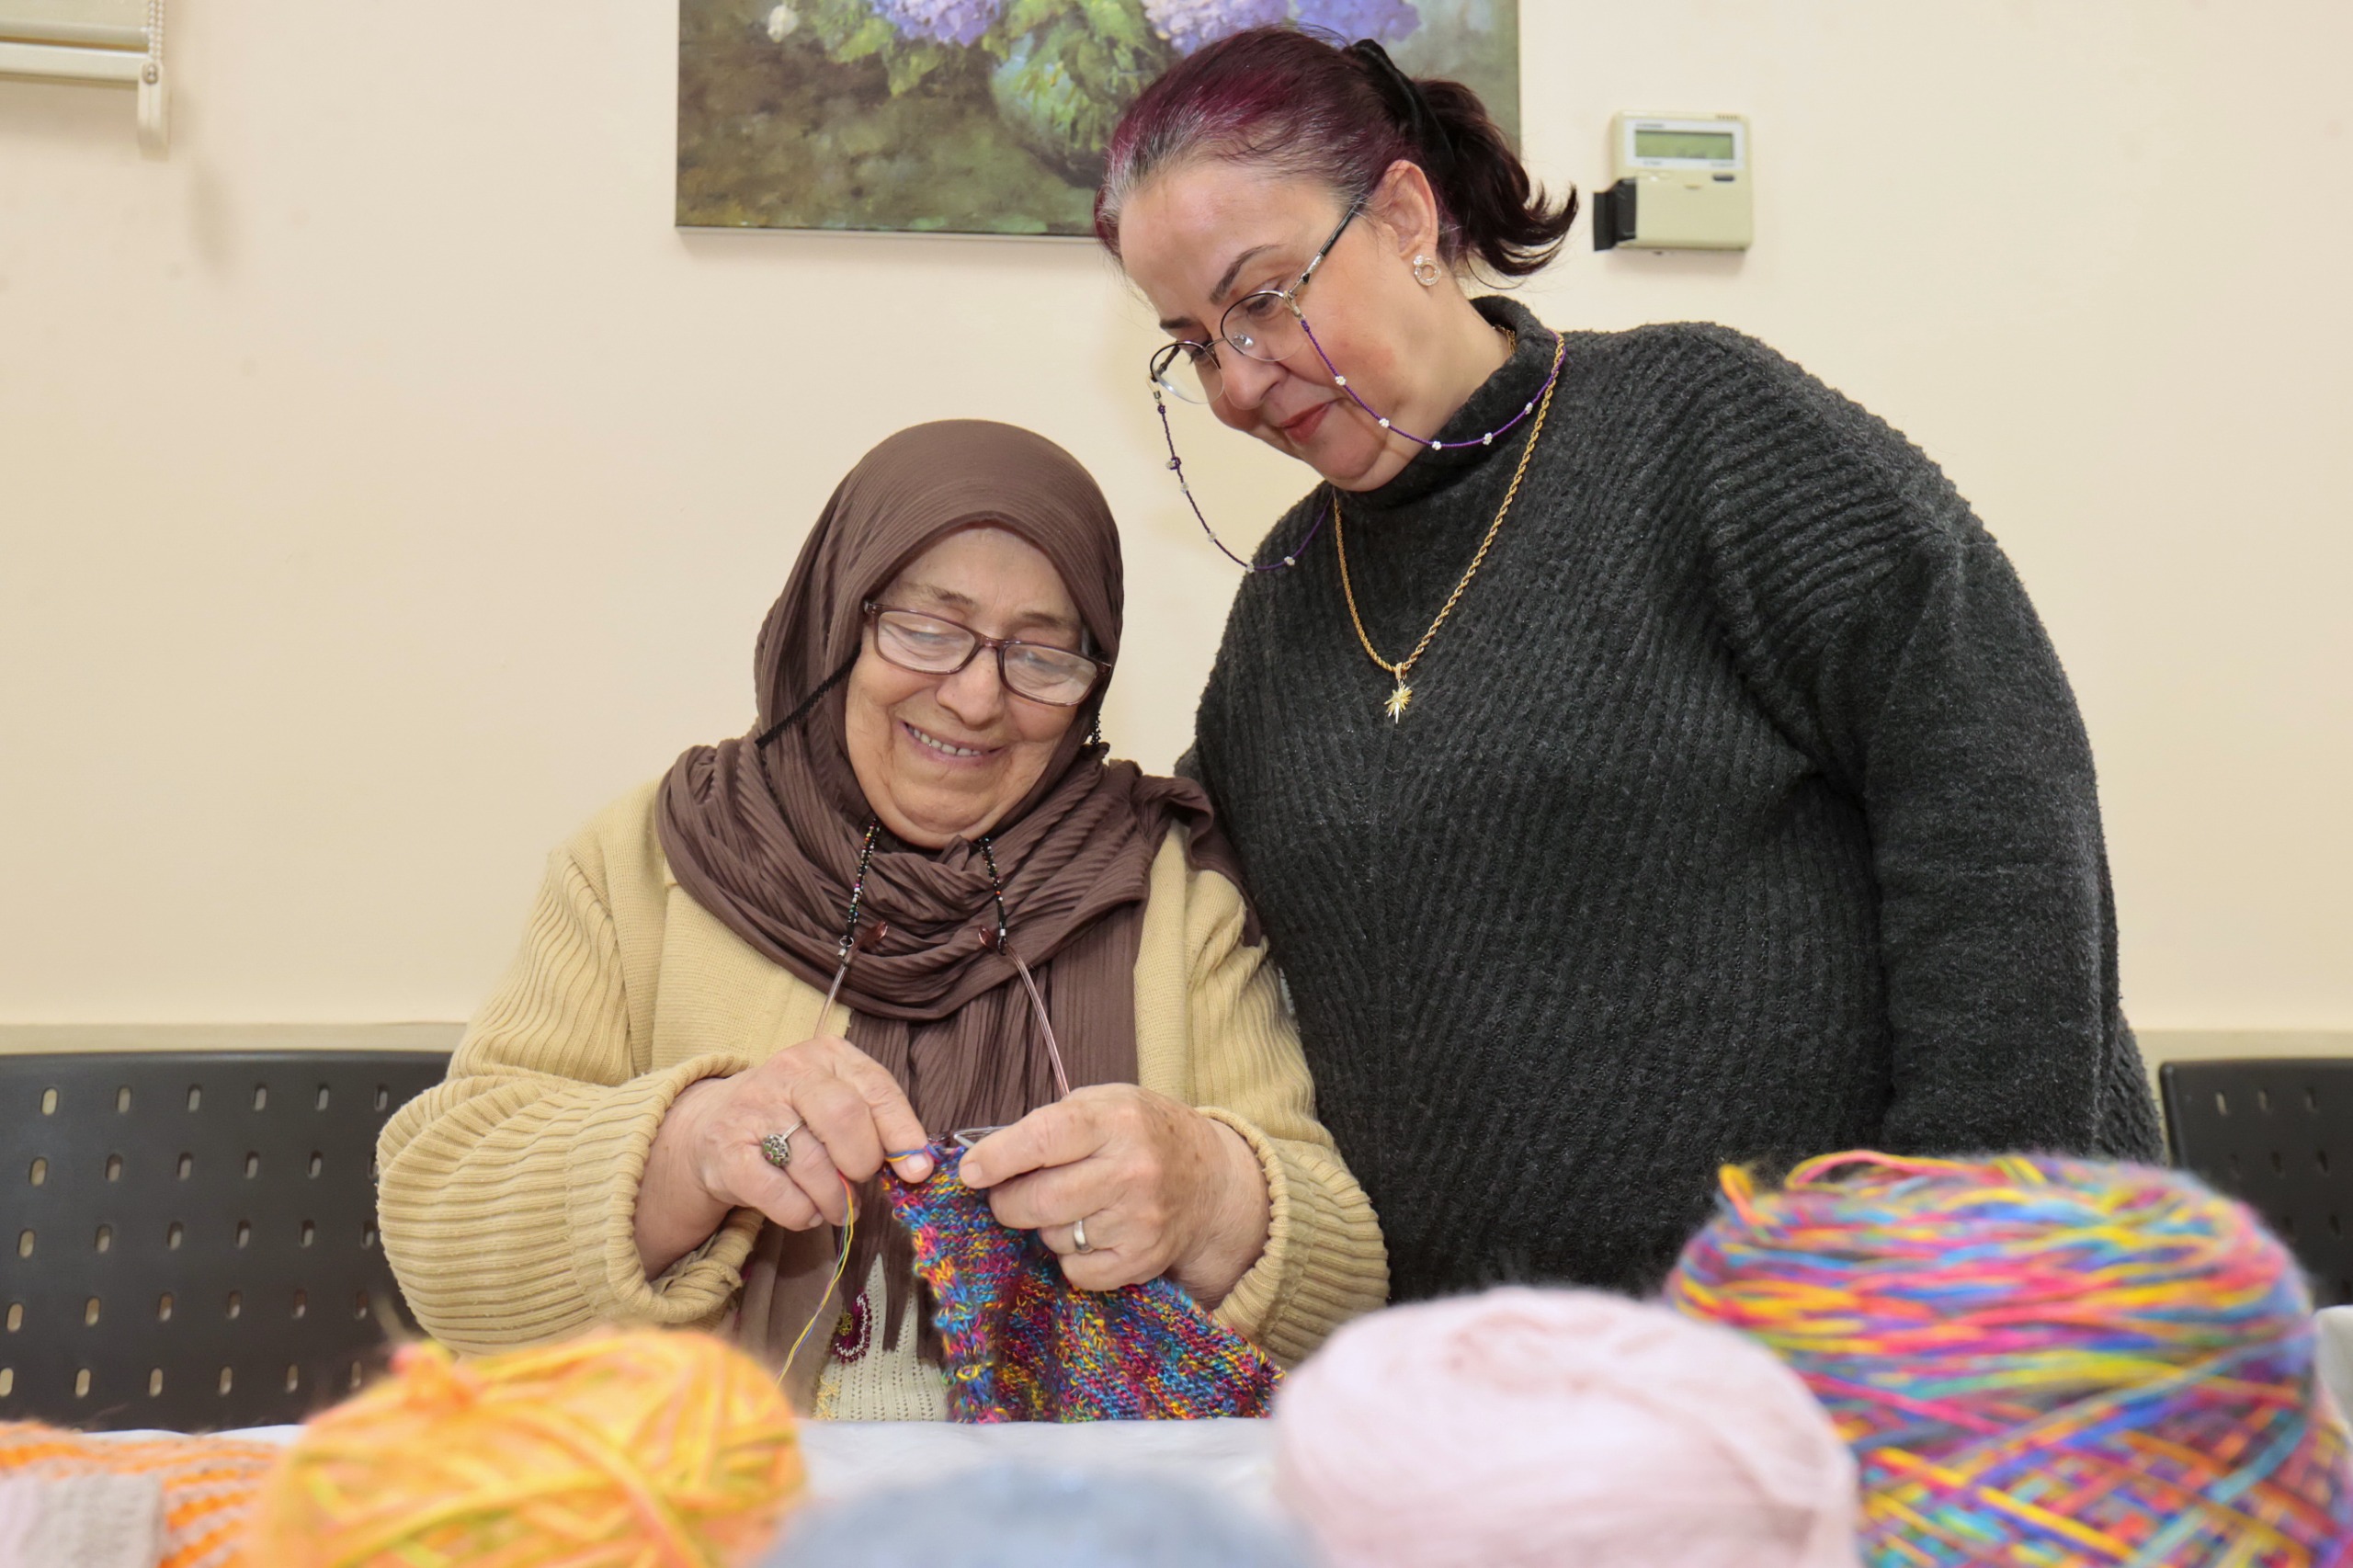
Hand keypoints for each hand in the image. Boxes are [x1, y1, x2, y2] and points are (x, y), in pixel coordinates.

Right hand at [634, 1037, 932, 1277]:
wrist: (712, 1126)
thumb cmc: (793, 1116)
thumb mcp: (836, 1101)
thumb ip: (877, 1125)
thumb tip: (918, 1166)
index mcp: (826, 1055)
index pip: (877, 1089)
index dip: (902, 1133)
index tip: (917, 1170)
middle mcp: (788, 1073)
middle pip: (845, 1119)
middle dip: (862, 1163)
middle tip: (859, 1182)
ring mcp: (754, 1111)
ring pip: (814, 1165)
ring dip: (835, 1200)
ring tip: (837, 1207)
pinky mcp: (729, 1153)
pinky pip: (780, 1195)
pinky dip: (801, 1214)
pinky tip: (806, 1211)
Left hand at [959, 1086, 1271, 1301]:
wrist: (1212, 1182)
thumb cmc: (1145, 1135)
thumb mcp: (1107, 1104)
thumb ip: (1051, 1123)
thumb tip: (985, 1160)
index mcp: (1118, 1121)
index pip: (1045, 1139)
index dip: (999, 1157)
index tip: (970, 1171)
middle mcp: (1133, 1170)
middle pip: (1040, 1199)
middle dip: (1006, 1202)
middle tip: (1005, 1196)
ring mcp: (1140, 1220)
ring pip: (1054, 1236)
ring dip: (1045, 1226)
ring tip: (1072, 1205)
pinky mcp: (1143, 1260)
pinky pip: (1076, 1271)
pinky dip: (1070, 1257)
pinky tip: (1090, 1232)